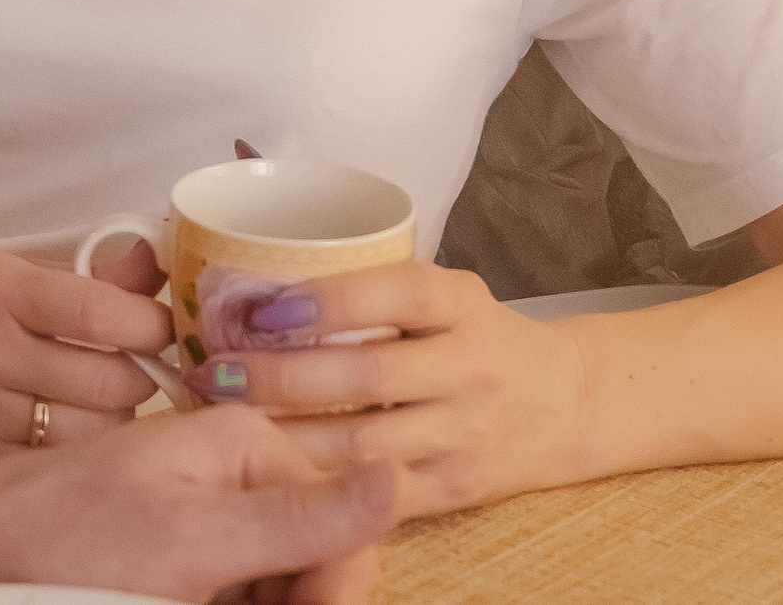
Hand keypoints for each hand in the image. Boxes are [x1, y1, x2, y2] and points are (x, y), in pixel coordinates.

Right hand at [0, 247, 171, 462]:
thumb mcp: (5, 269)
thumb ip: (89, 277)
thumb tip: (165, 271)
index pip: (102, 316)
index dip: (152, 326)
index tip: (162, 329)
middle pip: (109, 385)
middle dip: (140, 377)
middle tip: (135, 368)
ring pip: (91, 436)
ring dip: (113, 421)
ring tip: (98, 402)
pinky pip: (53, 468)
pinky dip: (74, 454)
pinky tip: (65, 433)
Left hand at [0, 401, 397, 603]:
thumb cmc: (65, 540)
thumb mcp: (196, 539)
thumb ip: (301, 516)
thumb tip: (397, 474)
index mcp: (247, 441)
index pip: (347, 518)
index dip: (337, 586)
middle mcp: (234, 467)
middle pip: (317, 555)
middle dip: (295, 596)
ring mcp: (207, 510)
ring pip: (281, 580)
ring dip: (262, 600)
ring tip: (194, 600)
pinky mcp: (182, 550)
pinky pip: (238, 587)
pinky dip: (229, 601)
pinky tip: (189, 602)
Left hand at [184, 261, 591, 516]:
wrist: (566, 403)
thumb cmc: (476, 337)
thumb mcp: (444, 294)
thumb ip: (372, 289)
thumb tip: (256, 288)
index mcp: (461, 305)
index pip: (396, 293)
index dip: (327, 301)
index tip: (261, 309)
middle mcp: (470, 368)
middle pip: (369, 376)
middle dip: (282, 376)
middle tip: (216, 371)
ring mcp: (466, 434)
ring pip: (364, 444)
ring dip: (286, 436)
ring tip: (226, 420)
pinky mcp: (456, 489)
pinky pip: (377, 494)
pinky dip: (321, 483)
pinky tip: (271, 468)